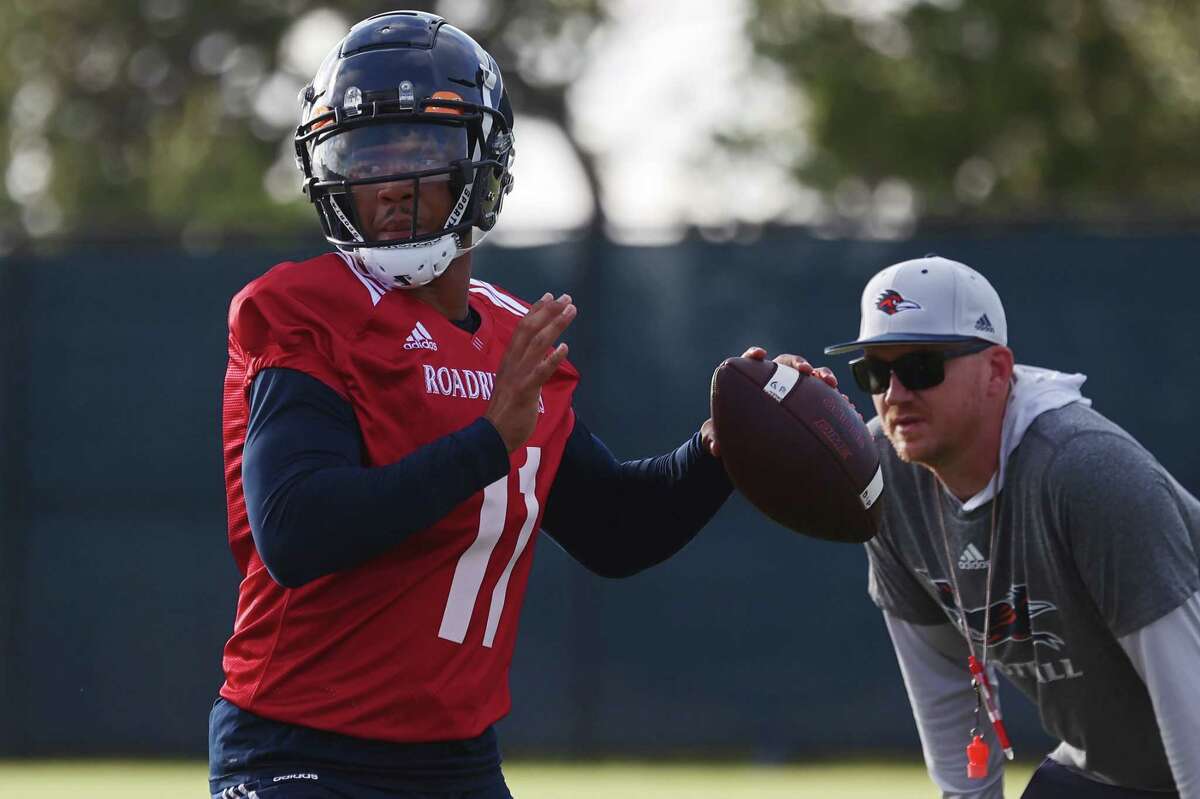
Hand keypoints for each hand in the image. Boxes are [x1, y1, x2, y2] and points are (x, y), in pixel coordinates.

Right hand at [485, 293, 575, 452]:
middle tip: (566, 298)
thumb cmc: (506, 412)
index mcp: (509, 360)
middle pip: (530, 330)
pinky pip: (539, 372)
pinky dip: (553, 359)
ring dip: (555, 326)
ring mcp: (518, 375)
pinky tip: (565, 348)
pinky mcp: (524, 391)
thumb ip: (524, 370)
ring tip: (570, 312)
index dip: (536, 311)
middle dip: (549, 311)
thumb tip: (539, 361)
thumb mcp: (513, 383)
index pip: (522, 329)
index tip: (549, 296)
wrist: (493, 435)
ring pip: (537, 345)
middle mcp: (512, 363)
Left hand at [701, 346, 851, 456]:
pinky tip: (849, 411)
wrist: (746, 445)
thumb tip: (714, 448)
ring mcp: (794, 392)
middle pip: (788, 364)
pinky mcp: (809, 406)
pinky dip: (836, 403)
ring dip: (823, 377)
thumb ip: (713, 438)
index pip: (752, 362)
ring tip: (832, 386)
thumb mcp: (718, 436)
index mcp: (750, 381)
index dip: (755, 356)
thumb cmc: (729, 433)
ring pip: (810, 379)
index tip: (759, 355)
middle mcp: (774, 382)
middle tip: (807, 372)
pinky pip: (825, 401)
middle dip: (799, 364)